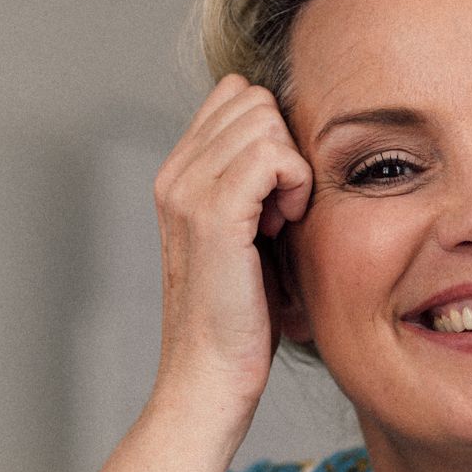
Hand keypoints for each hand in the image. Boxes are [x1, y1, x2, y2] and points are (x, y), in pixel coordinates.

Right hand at [149, 72, 314, 413]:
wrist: (211, 375)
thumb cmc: (239, 318)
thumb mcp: (248, 237)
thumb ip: (256, 186)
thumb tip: (295, 148)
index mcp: (179, 174)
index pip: (234, 96)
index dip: (273, 133)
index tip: (278, 193)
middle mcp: (175, 174)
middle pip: (251, 99)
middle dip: (285, 145)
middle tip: (284, 208)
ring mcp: (188, 190)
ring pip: (263, 118)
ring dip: (292, 165)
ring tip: (283, 219)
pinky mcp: (214, 214)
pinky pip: (272, 153)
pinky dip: (296, 182)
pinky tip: (287, 223)